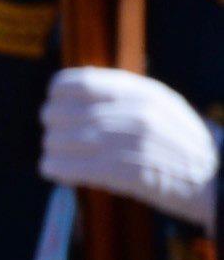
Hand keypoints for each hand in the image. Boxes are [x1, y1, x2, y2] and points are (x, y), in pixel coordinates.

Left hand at [42, 63, 220, 229]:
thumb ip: (121, 94)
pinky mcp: (125, 173)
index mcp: (140, 91)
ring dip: (53, 151)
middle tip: (56, 138)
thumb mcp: (159, 104)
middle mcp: (133, 113)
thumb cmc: (179, 141)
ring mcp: (129, 143)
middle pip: (61, 114)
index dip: (57, 95)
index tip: (55, 105)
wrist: (214, 176)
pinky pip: (72, 168)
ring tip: (59, 157)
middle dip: (53, 128)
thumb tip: (70, 89)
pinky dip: (56, 169)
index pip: (76, 83)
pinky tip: (55, 170)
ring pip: (60, 142)